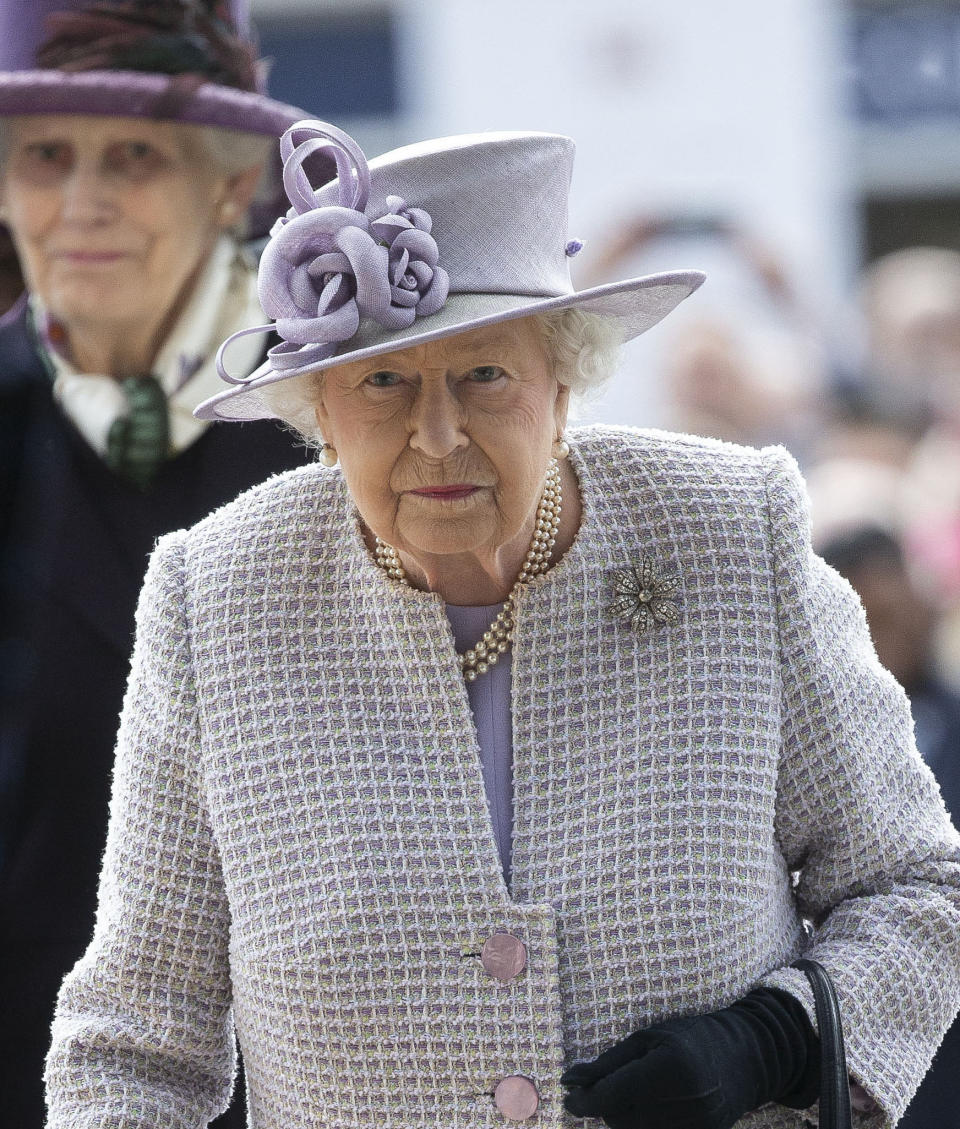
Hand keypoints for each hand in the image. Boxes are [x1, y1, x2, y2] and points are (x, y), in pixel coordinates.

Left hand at [561, 988, 818, 1128]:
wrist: (744, 1057)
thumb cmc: (688, 1038)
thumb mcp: (646, 1039)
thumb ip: (608, 1063)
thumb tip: (570, 1080)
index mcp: (672, 1067)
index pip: (615, 1094)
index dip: (586, 1100)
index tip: (569, 1098)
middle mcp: (688, 1101)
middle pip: (622, 1119)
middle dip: (606, 1105)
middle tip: (607, 1087)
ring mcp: (699, 1126)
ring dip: (624, 1118)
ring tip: (634, 1095)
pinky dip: (645, 1126)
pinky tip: (649, 1109)